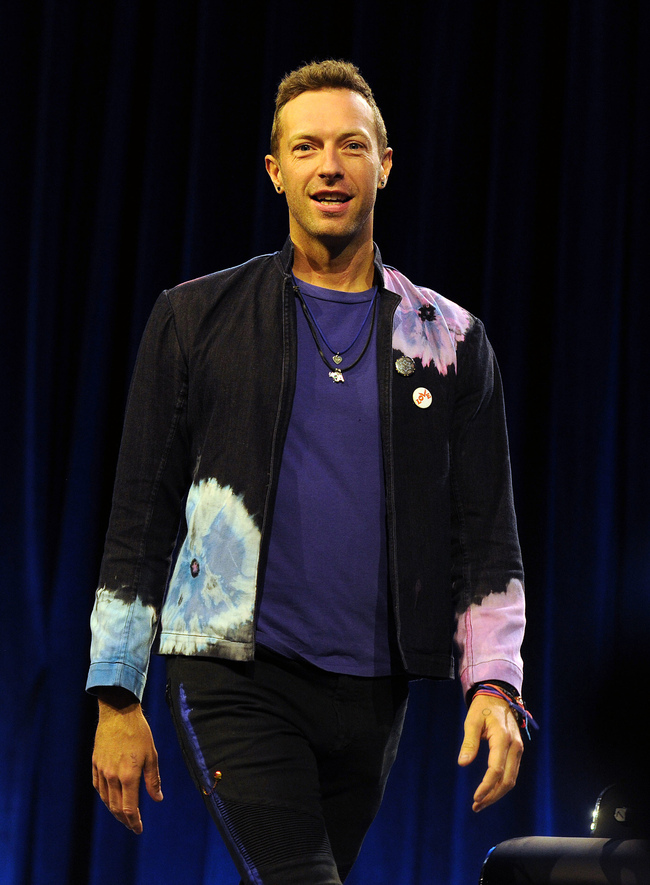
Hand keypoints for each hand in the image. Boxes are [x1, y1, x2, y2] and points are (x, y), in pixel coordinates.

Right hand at [92, 690, 162, 833]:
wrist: (118, 713)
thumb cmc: (139, 732)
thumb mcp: (151, 755)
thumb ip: (153, 779)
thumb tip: (158, 799)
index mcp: (129, 775)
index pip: (130, 808)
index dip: (134, 822)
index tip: (139, 829)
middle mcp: (112, 776)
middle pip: (116, 808)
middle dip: (125, 820)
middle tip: (133, 826)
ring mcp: (102, 770)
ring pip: (106, 799)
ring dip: (114, 810)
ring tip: (123, 815)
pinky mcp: (95, 764)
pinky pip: (98, 787)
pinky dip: (105, 797)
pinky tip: (111, 798)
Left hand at [457, 693, 522, 811]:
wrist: (498, 696)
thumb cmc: (482, 708)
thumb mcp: (472, 721)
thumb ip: (469, 743)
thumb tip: (462, 764)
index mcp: (503, 739)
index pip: (496, 770)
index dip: (486, 786)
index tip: (475, 798)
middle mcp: (515, 747)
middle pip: (507, 780)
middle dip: (492, 796)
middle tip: (476, 806)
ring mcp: (518, 750)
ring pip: (511, 779)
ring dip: (497, 793)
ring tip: (480, 803)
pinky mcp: (517, 752)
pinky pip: (512, 773)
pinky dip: (501, 785)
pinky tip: (489, 790)